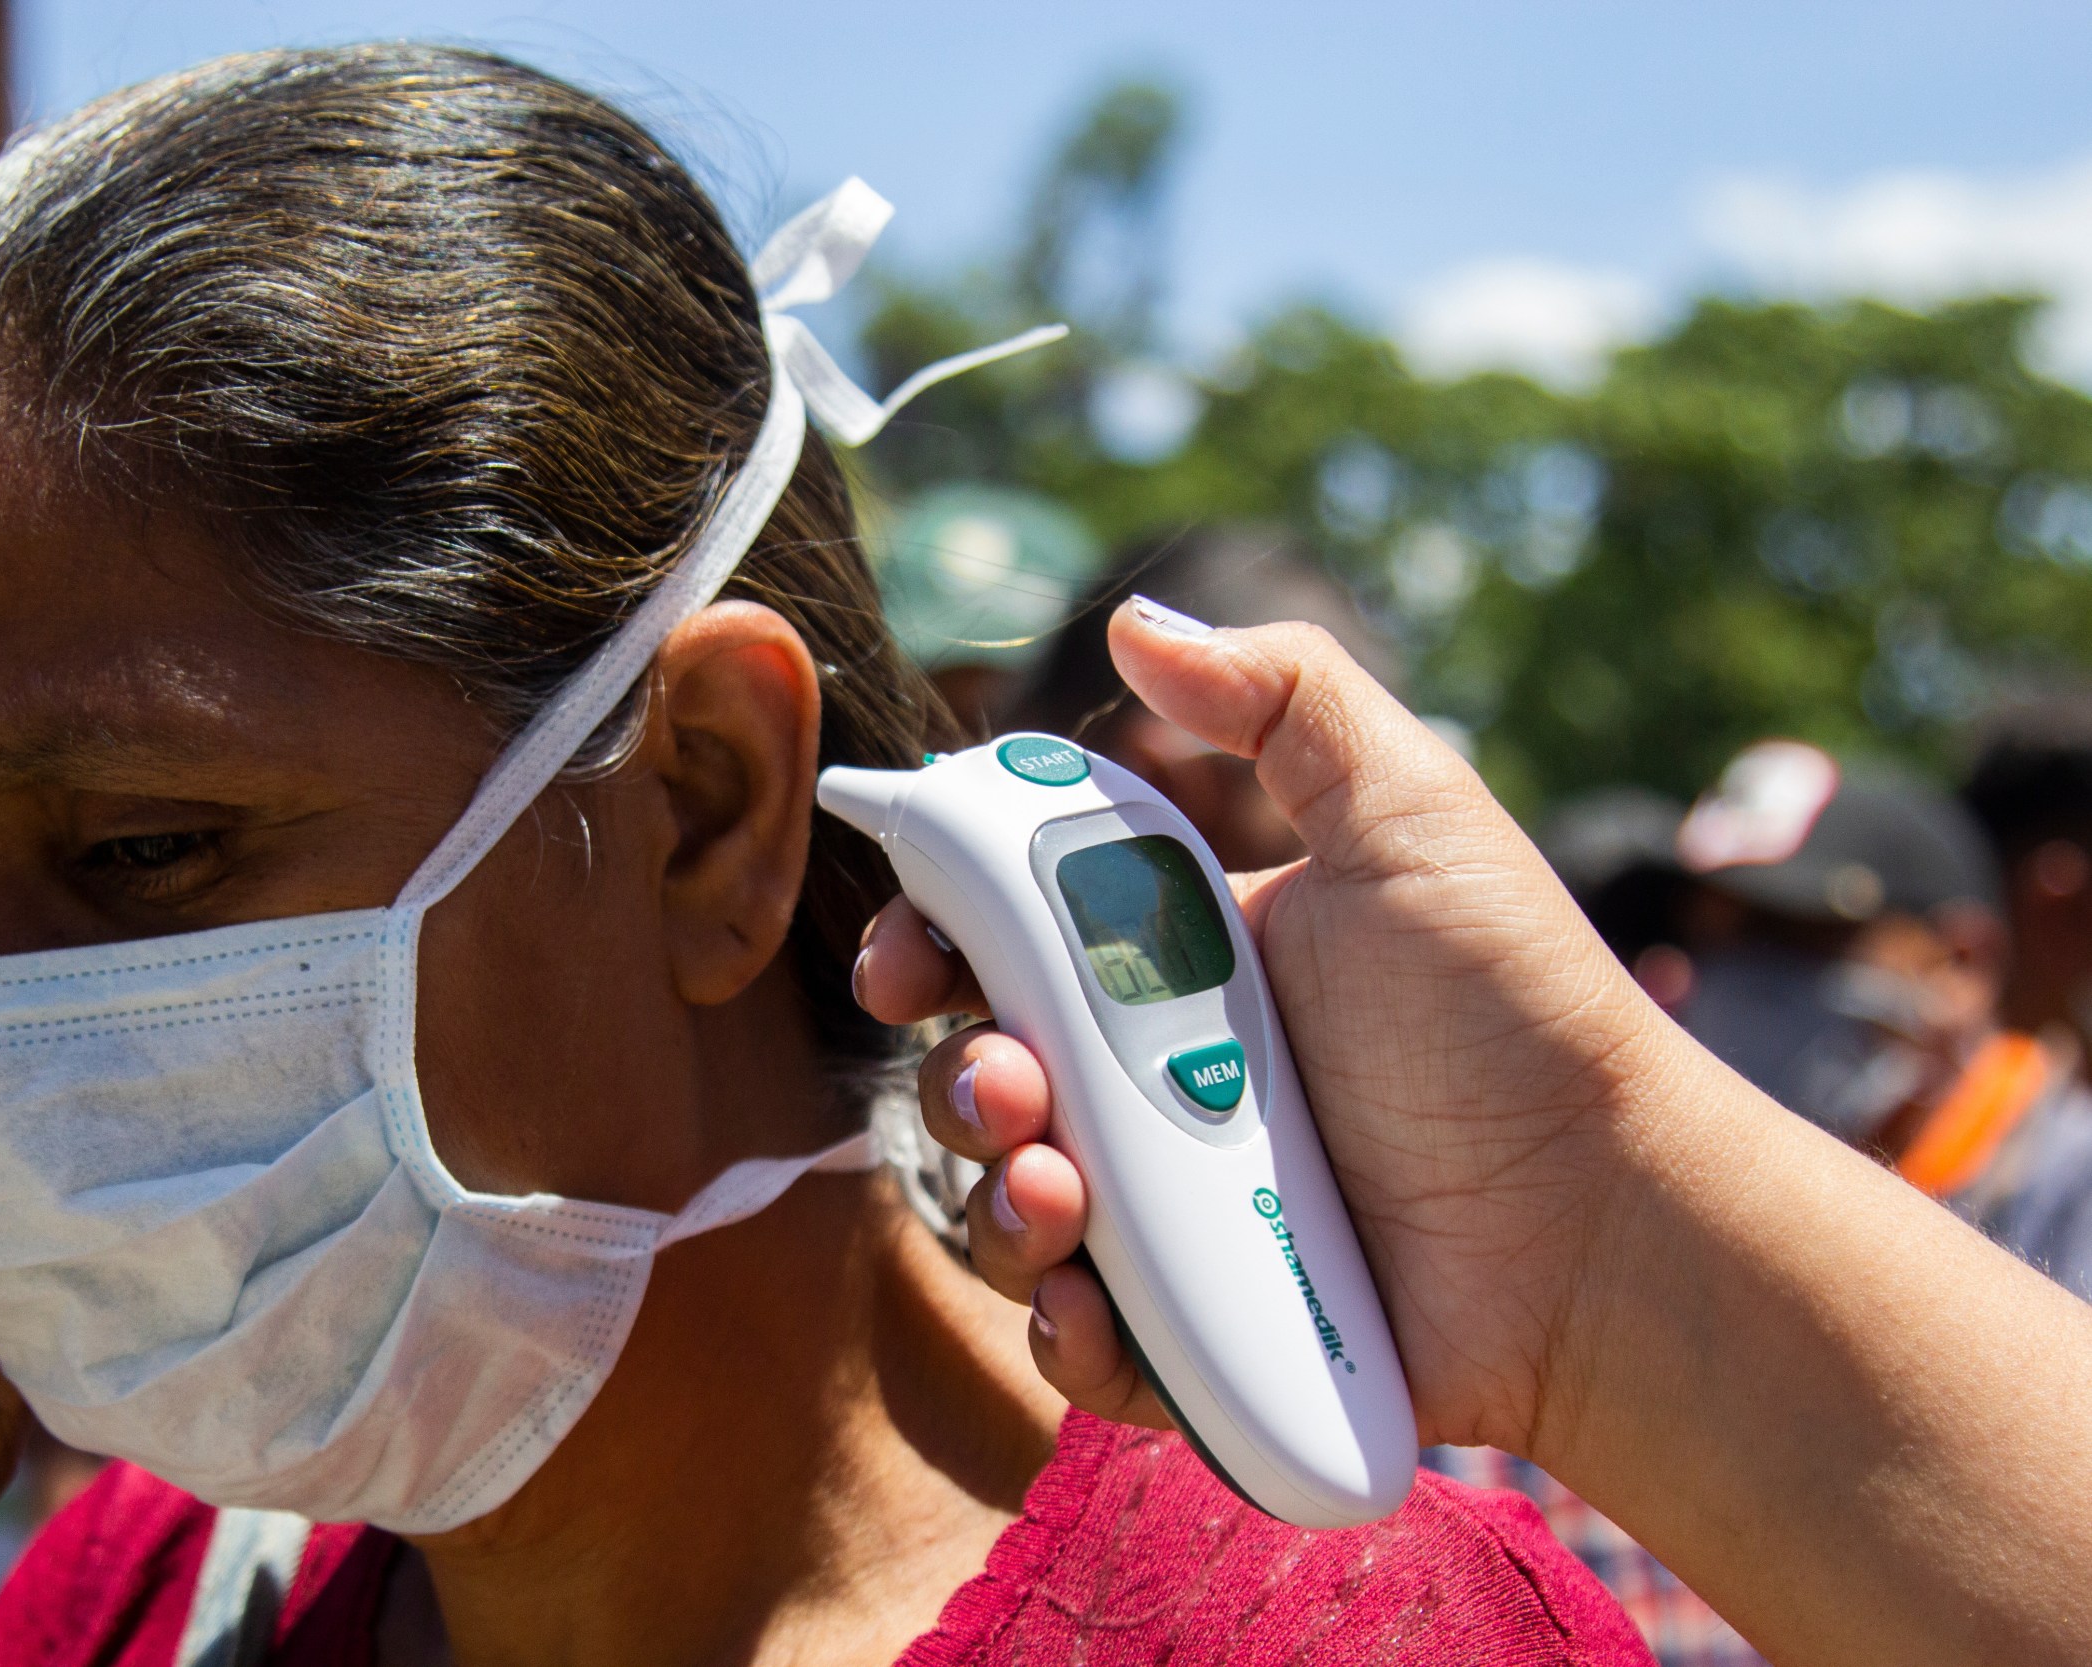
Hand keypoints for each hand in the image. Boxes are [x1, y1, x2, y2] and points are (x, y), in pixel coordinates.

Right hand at [857, 604, 1693, 1454]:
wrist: (1606, 1216)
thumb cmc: (1515, 1009)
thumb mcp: (1413, 816)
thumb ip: (1286, 698)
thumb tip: (1133, 618)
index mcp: (1180, 960)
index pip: (1008, 938)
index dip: (932, 939)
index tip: (910, 952)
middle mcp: (1159, 1084)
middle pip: (987, 1074)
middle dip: (958, 1076)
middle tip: (1012, 1080)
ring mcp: (1174, 1216)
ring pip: (1013, 1210)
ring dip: (998, 1198)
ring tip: (1062, 1191)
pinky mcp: (1198, 1334)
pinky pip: (1082, 1339)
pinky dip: (1062, 1328)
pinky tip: (1089, 1302)